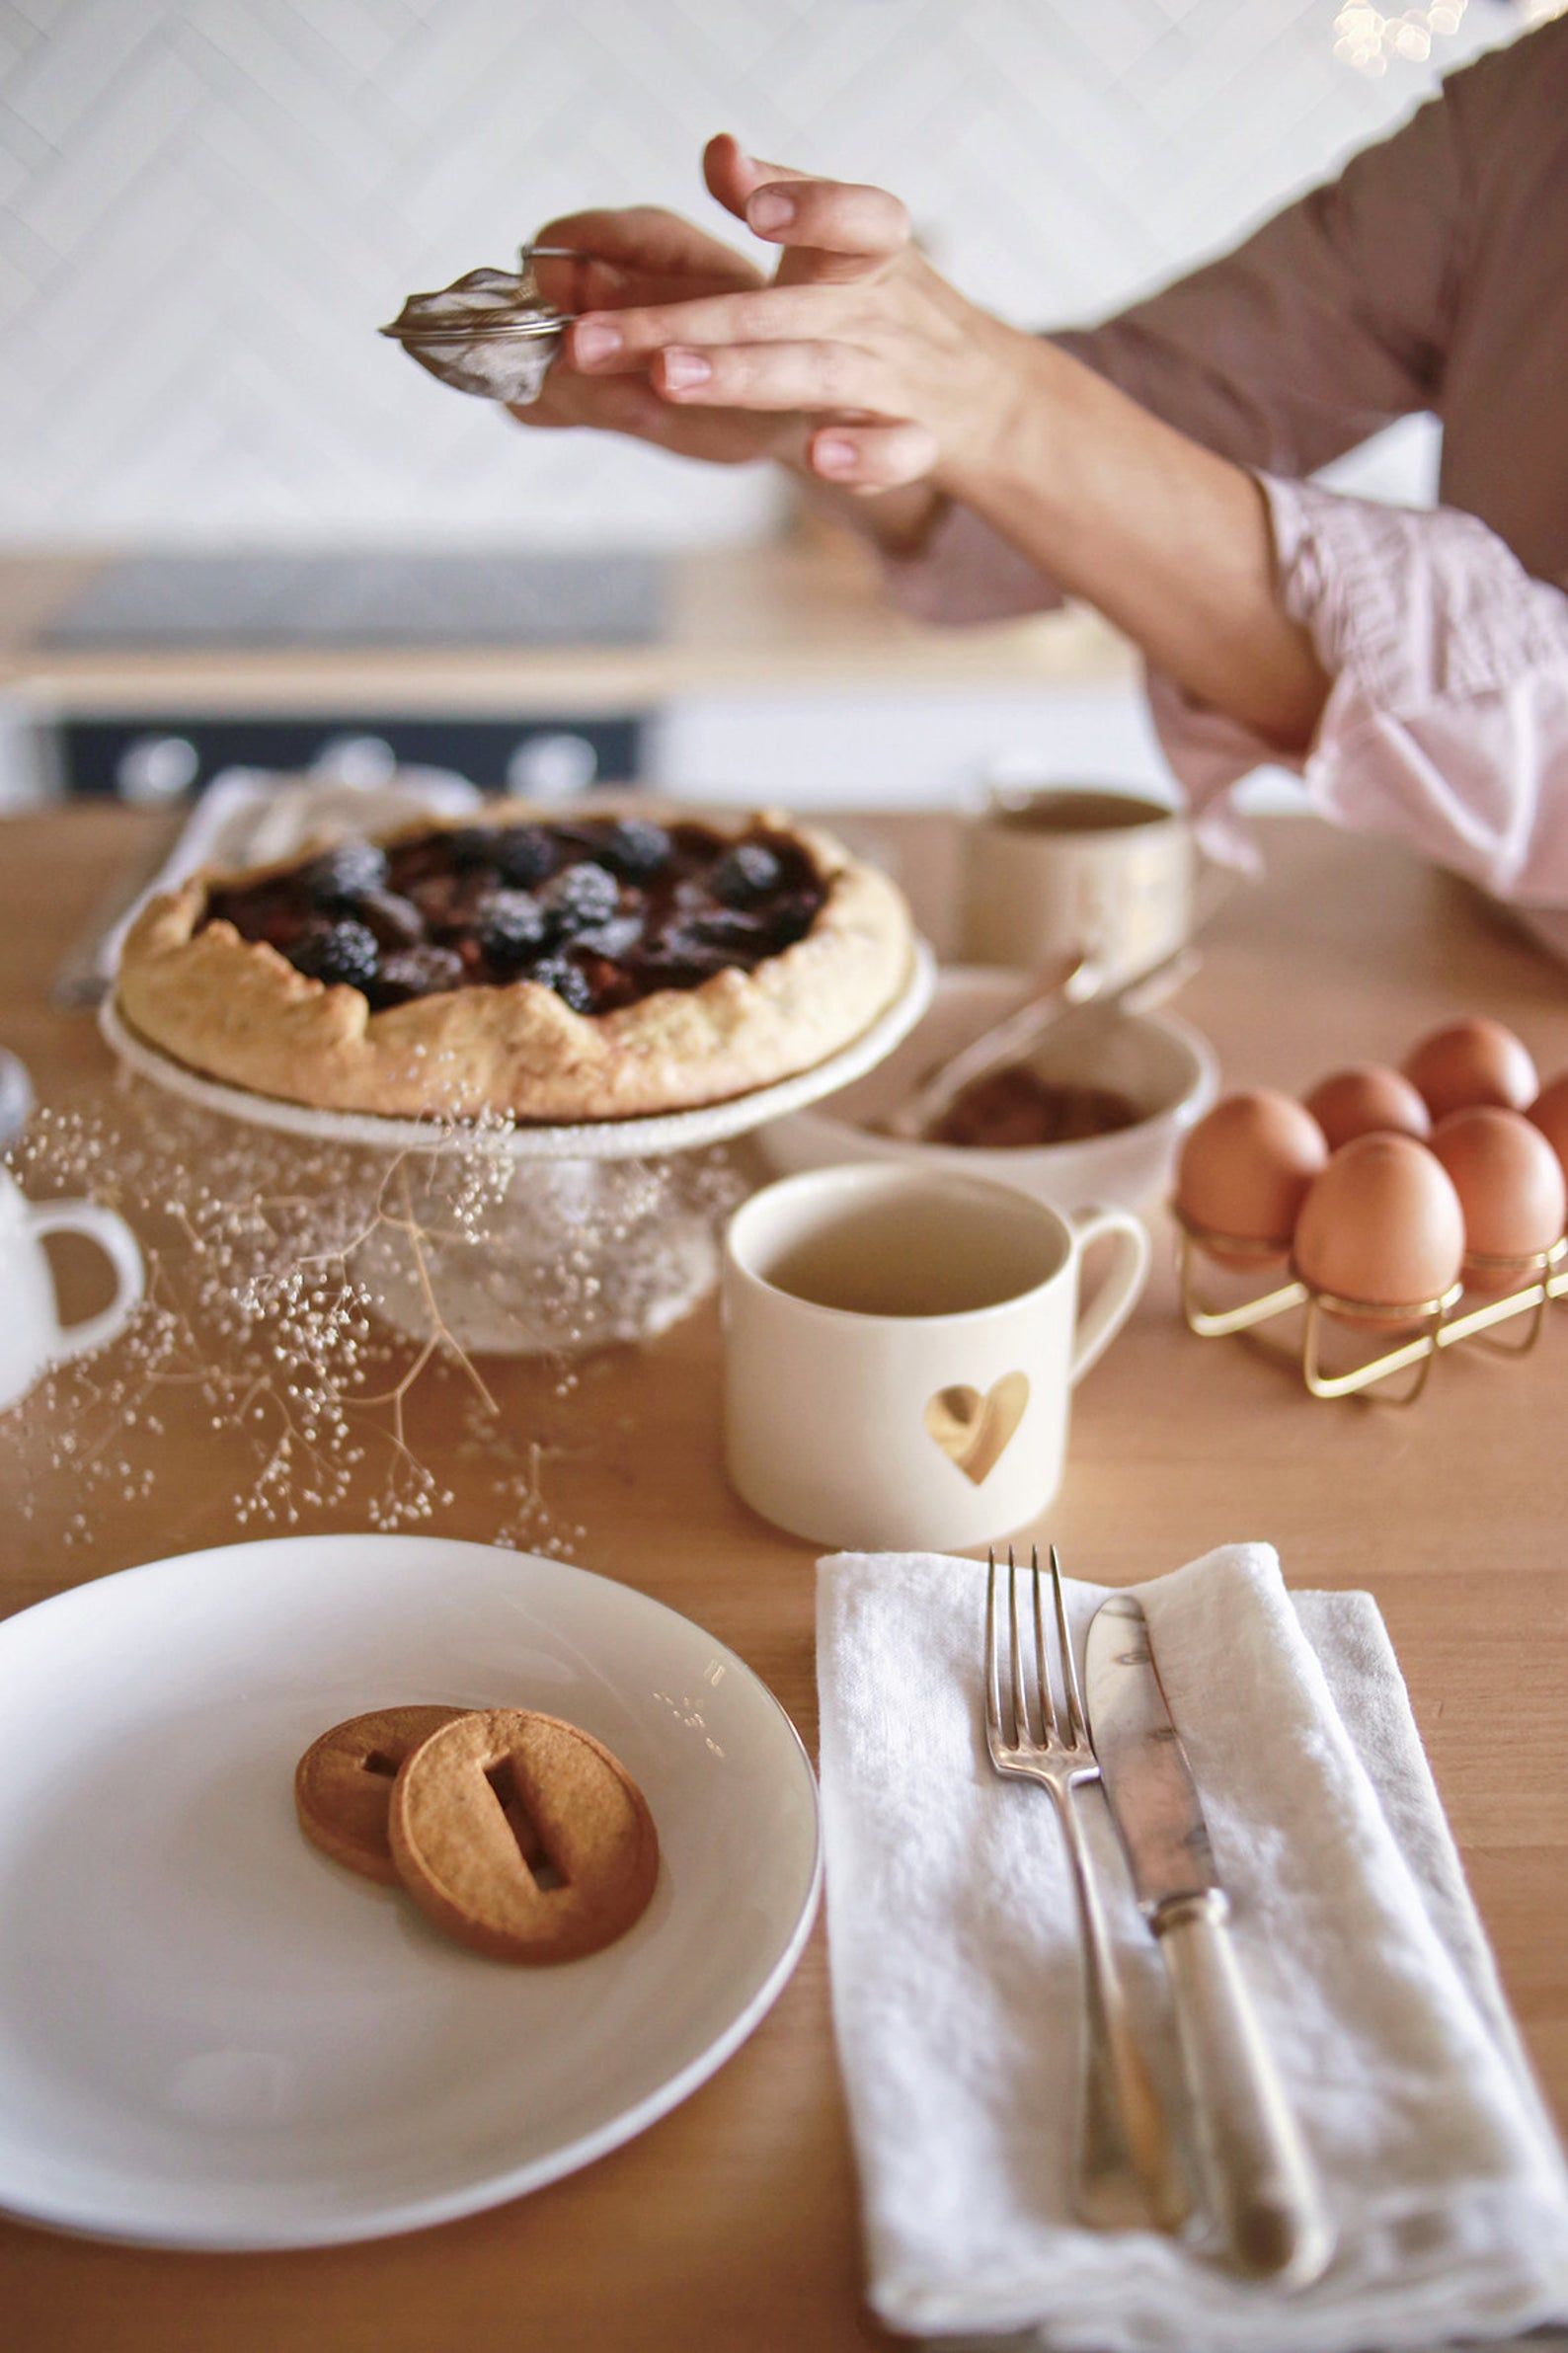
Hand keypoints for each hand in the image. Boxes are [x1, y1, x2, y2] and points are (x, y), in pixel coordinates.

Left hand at [560, 134, 1025, 493]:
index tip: (750, 206)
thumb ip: (781, 195)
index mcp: (870, 251)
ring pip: (818, 376)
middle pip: (781, 309)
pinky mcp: (914, 443)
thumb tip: (720, 150)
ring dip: (742, 376)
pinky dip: (863, 456)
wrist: (981, 391)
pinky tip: (817, 457)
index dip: (809, 208)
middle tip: (596, 336)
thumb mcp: (845, 241)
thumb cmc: (883, 305)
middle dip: (690, 322)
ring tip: (666, 377)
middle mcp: (878, 312)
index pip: (853, 216)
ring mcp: (896, 380)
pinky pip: (896, 451)